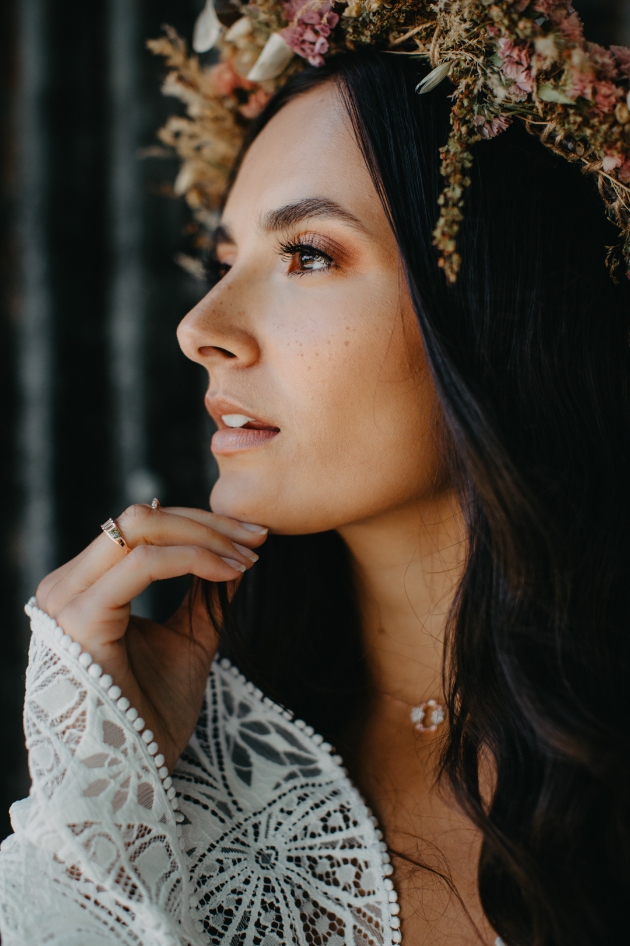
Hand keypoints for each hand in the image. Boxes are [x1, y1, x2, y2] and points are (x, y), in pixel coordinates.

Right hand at [36, 504, 267, 769]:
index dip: (200, 523)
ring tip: (249, 558)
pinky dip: (195, 559)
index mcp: (83, 588)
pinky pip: (145, 565)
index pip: (141, 526)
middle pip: (141, 517)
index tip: (253, 537)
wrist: (125, 783)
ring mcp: (67, 600)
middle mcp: (66, 586)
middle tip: (258, 538)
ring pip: (142, 529)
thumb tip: (238, 551)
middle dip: (208, 522)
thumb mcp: (187, 642)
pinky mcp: (79, 619)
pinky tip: (230, 573)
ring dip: (206, 537)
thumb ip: (204, 594)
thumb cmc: (150, 718)